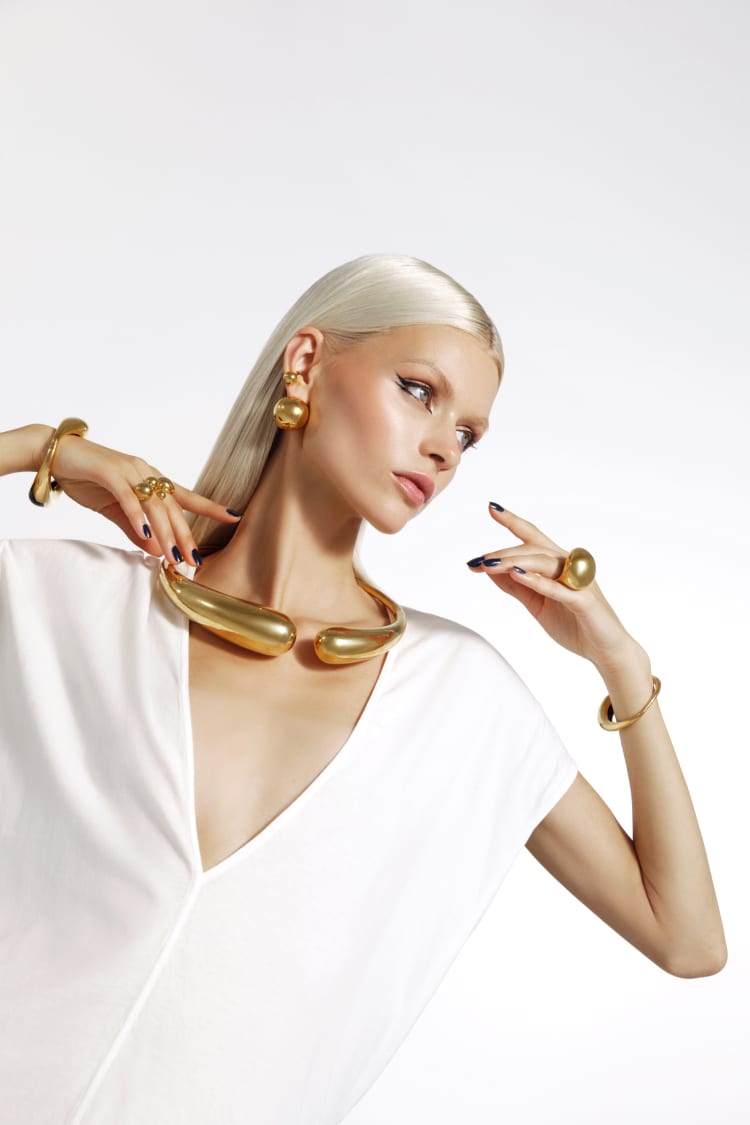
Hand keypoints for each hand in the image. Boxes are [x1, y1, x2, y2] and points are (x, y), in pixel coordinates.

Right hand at [48, 433, 239, 563]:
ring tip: (173, 556)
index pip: (186, 496)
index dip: (210, 506)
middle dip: (184, 536)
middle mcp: (146, 472)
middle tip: (194, 562)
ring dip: (165, 532)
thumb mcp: (115, 510)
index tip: (234, 517)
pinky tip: (145, 535)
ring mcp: (129, 471)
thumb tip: (156, 551)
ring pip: (154, 505)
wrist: (54, 454)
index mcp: (151, 480)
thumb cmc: (87, 479)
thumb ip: (135, 530)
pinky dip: (138, 516)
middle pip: (172, 508)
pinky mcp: (110, 472)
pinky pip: (128, 497)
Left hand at [466, 504, 645, 674]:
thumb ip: (515, 587)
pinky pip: (560, 588)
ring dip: (514, 562)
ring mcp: (579, 582)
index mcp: (558, 564)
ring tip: (489, 565)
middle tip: (477, 561)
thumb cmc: (573, 624)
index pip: (532, 537)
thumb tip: (489, 569)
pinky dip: (538, 581)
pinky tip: (518, 575)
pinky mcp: (585, 601)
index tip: (491, 507)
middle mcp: (569, 566)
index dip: (513, 521)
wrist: (605, 650)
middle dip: (503, 553)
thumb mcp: (536, 605)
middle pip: (534, 549)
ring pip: (544, 563)